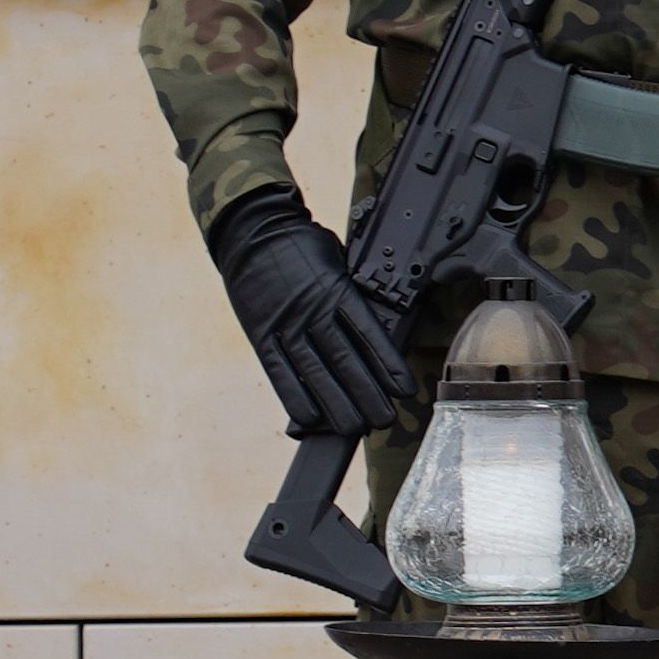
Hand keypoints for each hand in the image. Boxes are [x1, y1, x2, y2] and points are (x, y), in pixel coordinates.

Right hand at [206, 187, 414, 437]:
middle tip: (385, 420)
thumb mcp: (339, 263)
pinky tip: (308, 418)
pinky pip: (278, 369)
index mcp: (338, 291)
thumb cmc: (305, 247)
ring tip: (354, 427)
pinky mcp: (261, 332)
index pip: (369, 333)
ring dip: (336, 402)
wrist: (253, 231)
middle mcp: (313, 310)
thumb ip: (354, 295)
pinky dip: (293, 395)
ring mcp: (285, 323)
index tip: (405, 389)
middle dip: (367, 393)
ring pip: (314, 369)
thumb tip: (379, 325)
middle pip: (345, 359)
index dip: (388, 364)